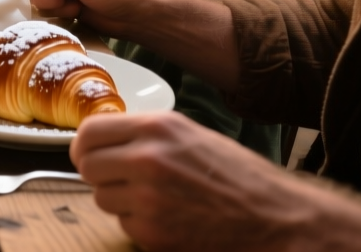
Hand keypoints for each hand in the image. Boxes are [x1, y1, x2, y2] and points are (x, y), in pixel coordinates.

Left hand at [72, 112, 360, 250]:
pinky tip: (171, 218)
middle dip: (100, 174)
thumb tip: (103, 138)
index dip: (84, 145)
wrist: (276, 218)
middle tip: (122, 179)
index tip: (87, 153)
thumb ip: (145, 134)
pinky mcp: (153, 232)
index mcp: (158, 128)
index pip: (89, 132)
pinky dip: (140, 224)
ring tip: (157, 198)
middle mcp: (148, 159)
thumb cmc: (237, 176)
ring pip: (101, 198)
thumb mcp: (191, 135)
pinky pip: (124, 224)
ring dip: (120, 200)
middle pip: (87, 166)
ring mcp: (148, 198)